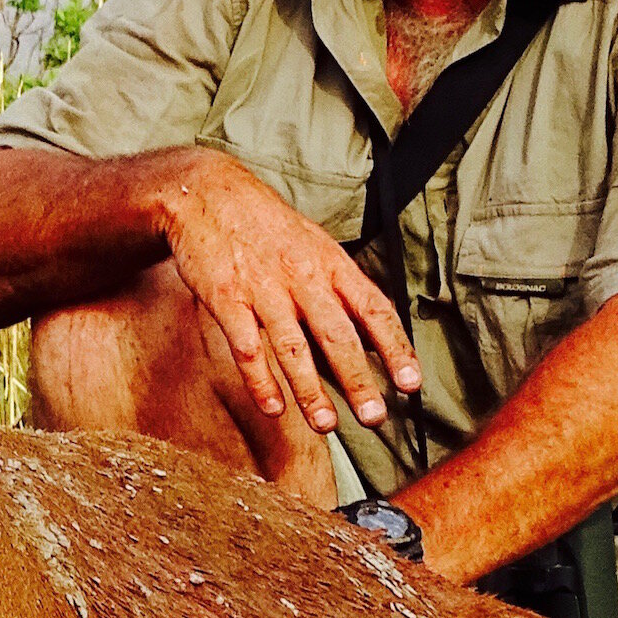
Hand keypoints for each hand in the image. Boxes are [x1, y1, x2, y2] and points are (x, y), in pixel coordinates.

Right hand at [153, 151, 419, 432]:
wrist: (206, 193)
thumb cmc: (267, 226)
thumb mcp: (314, 244)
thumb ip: (340, 286)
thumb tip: (372, 333)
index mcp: (331, 263)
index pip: (373, 309)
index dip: (394, 348)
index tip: (410, 384)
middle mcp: (302, 277)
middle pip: (336, 334)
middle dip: (357, 379)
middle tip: (374, 417)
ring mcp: (263, 288)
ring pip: (292, 346)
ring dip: (310, 390)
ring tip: (326, 425)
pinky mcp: (225, 297)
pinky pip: (246, 346)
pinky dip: (260, 379)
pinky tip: (273, 407)